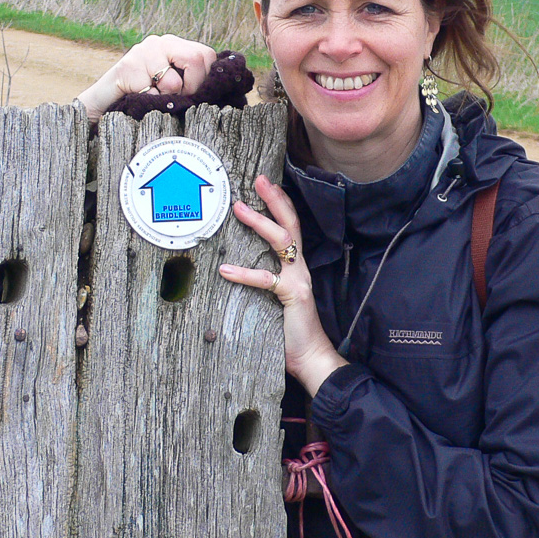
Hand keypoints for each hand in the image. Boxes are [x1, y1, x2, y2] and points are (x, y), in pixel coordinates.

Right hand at [76, 34, 217, 121]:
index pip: (207, 56)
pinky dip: (148, 103)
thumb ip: (193, 81)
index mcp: (176, 45)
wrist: (106, 105)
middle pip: (196, 60)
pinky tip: (137, 98)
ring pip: (173, 81)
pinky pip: (151, 93)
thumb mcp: (174, 85)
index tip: (192, 94)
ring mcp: (142, 51)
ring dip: (166, 98)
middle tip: (176, 98)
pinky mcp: (127, 66)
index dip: (204, 79)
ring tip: (152, 96)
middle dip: (190, 88)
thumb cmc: (147, 98)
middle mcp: (160, 42)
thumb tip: (221, 89)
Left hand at [220, 174, 346, 396]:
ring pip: (283, 241)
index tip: (266, 183)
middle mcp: (301, 267)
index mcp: (298, 266)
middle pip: (291, 223)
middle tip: (258, 180)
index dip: (281, 203)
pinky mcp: (294, 296)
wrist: (312, 357)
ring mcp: (299, 280)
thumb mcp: (280, 299)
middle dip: (275, 199)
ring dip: (260, 222)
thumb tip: (241, 266)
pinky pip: (267, 280)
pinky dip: (244, 273)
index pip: (292, 226)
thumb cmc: (293, 331)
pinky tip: (226, 269)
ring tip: (239, 208)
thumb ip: (269, 281)